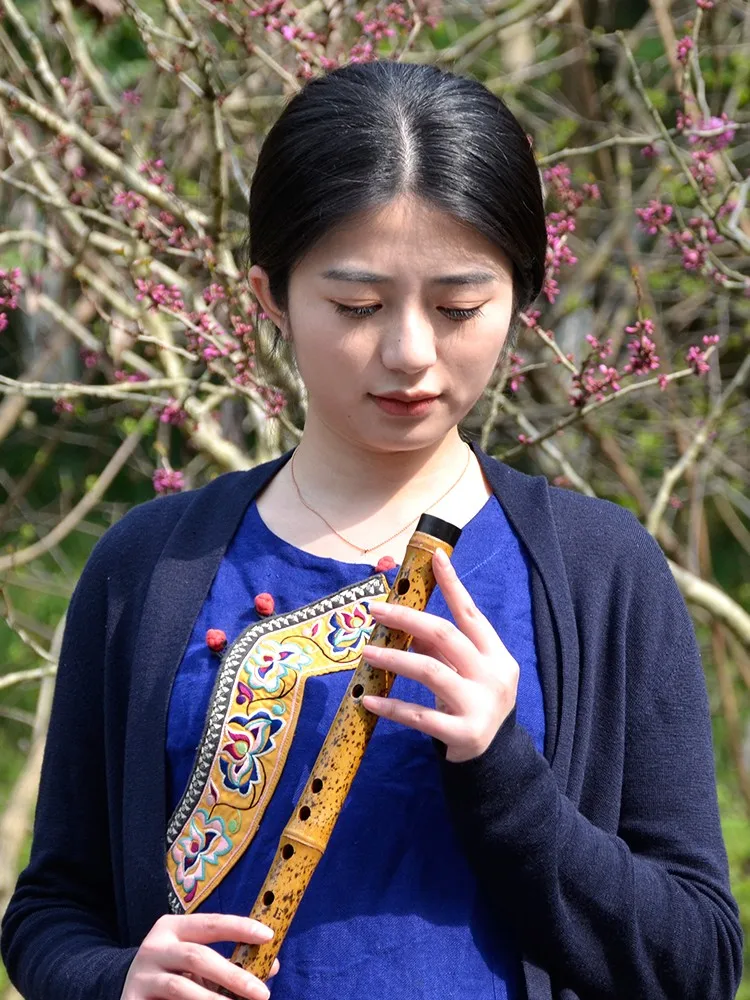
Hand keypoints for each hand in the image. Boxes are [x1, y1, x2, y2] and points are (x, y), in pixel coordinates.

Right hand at [120, 913, 279, 998]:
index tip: (268, 936)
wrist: (128, 988)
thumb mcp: (196, 958)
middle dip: (233, 975)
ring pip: (180, 987)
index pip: (211, 923)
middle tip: (262, 993)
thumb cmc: (174, 969)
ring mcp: (142, 974)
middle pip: (198, 956)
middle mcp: (155, 946)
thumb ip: (229, 961)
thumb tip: (272, 966)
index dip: (239, 928)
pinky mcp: (132, 999)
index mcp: (174, 927)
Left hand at [361, 546, 518, 763]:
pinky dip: (392, 707)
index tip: (435, 558)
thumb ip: (445, 649)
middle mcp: (491, 675)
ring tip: (366, 653)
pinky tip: (369, 700)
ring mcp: (478, 705)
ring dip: (394, 659)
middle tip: (375, 609)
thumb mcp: (469, 672)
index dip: (453, 585)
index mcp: (496, 655)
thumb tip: (408, 621)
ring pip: (430, 672)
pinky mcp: (462, 734)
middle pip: (445, 636)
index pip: (471, 613)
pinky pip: (420, 716)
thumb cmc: (476, 703)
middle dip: (407, 618)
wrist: (496, 757)